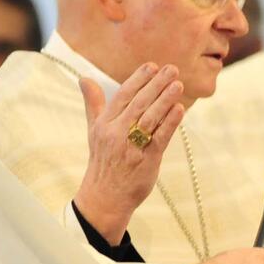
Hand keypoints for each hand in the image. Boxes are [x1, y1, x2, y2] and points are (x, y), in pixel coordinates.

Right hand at [74, 63, 183, 243]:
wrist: (105, 197)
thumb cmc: (103, 161)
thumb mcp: (94, 131)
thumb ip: (94, 104)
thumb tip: (84, 78)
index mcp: (104, 124)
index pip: (123, 96)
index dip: (138, 80)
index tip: (152, 66)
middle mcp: (116, 133)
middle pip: (139, 104)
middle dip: (156, 85)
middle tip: (171, 69)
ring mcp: (131, 147)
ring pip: (150, 118)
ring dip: (165, 100)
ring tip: (178, 85)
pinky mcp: (146, 160)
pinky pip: (160, 138)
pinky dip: (170, 123)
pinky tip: (180, 110)